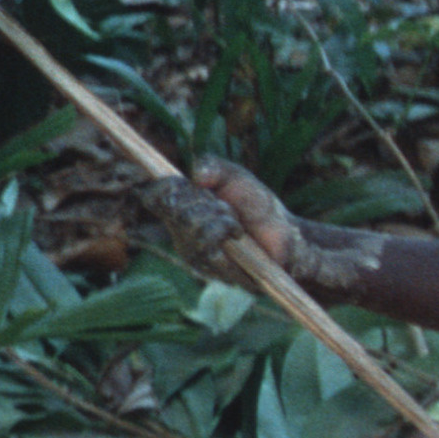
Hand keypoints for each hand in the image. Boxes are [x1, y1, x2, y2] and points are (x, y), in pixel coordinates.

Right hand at [152, 157, 296, 276]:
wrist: (284, 235)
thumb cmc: (257, 206)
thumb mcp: (236, 177)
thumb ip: (215, 167)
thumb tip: (196, 174)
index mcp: (180, 209)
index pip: (154, 197)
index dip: (163, 188)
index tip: (183, 182)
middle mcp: (180, 233)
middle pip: (175, 209)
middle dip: (204, 200)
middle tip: (226, 206)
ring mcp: (193, 253)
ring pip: (191, 227)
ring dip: (219, 217)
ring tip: (235, 222)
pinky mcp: (209, 270)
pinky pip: (207, 248)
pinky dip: (225, 231)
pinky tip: (237, 234)